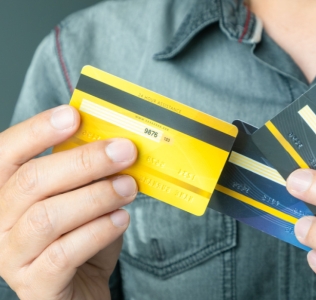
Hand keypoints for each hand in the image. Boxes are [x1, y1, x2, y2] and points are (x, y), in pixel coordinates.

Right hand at [0, 105, 137, 298]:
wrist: (81, 289)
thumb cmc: (81, 238)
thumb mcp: (82, 198)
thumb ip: (88, 174)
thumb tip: (117, 141)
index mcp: (6, 192)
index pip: (7, 153)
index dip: (36, 130)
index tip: (73, 114)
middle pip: (33, 181)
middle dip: (84, 161)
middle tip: (125, 151)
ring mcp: (12, 255)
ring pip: (47, 217)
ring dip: (96, 196)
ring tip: (130, 187)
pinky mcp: (35, 284)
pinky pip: (64, 253)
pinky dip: (98, 231)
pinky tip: (122, 219)